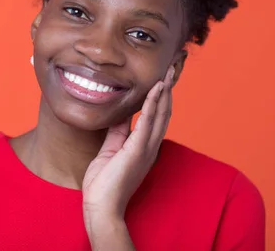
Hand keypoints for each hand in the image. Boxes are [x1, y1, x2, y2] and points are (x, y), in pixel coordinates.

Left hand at [82, 66, 174, 228]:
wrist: (101, 207)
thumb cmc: (104, 184)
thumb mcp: (110, 150)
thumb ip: (118, 133)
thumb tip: (121, 115)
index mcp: (144, 145)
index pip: (156, 115)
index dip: (161, 96)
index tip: (163, 77)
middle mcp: (150, 145)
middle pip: (164, 111)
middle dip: (168, 88)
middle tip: (173, 67)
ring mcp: (146, 148)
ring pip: (160, 114)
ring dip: (165, 91)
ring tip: (169, 72)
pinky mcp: (137, 150)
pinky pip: (147, 123)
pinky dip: (152, 104)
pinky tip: (156, 89)